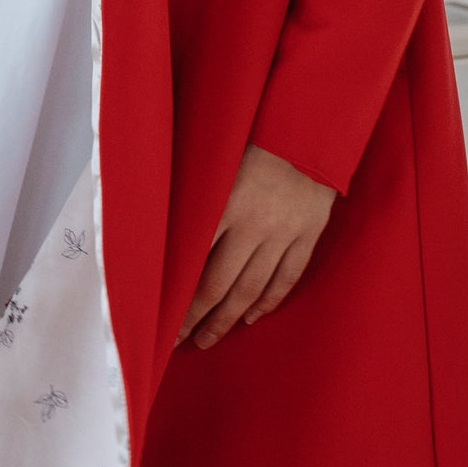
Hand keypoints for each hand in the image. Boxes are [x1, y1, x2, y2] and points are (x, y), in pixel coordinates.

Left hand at [177, 145, 336, 349]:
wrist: (309, 125)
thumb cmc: (252, 136)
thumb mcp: (213, 160)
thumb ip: (192, 196)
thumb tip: (159, 227)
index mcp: (223, 205)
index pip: (191, 263)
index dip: (175, 296)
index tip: (158, 318)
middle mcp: (253, 226)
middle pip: (219, 285)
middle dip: (196, 318)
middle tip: (178, 341)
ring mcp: (284, 234)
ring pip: (252, 289)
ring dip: (227, 319)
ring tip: (207, 339)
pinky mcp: (308, 235)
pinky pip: (286, 278)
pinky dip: (267, 302)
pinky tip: (250, 318)